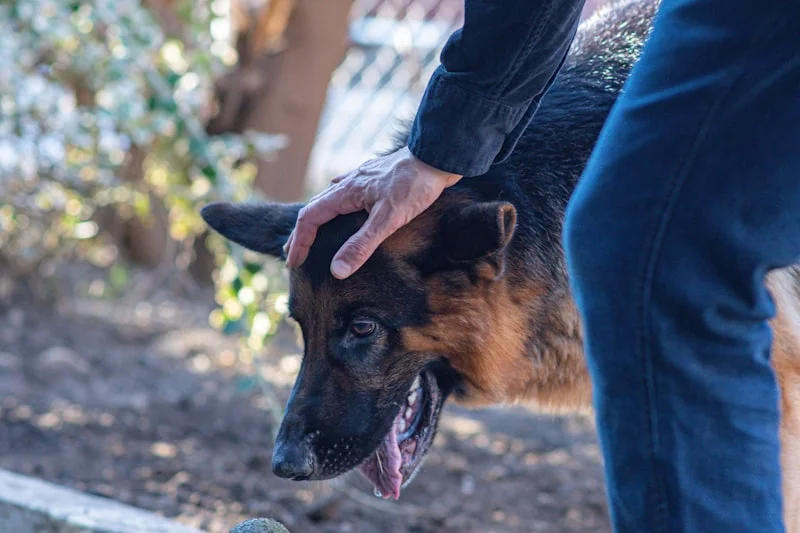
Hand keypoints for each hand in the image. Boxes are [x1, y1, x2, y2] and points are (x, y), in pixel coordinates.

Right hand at [284, 147, 461, 278]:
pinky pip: (344, 196)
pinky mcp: (373, 179)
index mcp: (344, 192)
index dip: (299, 243)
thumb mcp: (387, 220)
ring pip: (328, 201)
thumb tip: (337, 271)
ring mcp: (360, 179)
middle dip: (302, 234)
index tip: (294, 263)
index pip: (309, 219)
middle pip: (314, 210)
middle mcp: (347, 183)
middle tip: (294, 255)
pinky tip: (343, 214)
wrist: (436, 156)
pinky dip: (335, 210)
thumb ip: (362, 245)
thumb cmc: (414, 186)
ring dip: (317, 221)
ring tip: (313, 238)